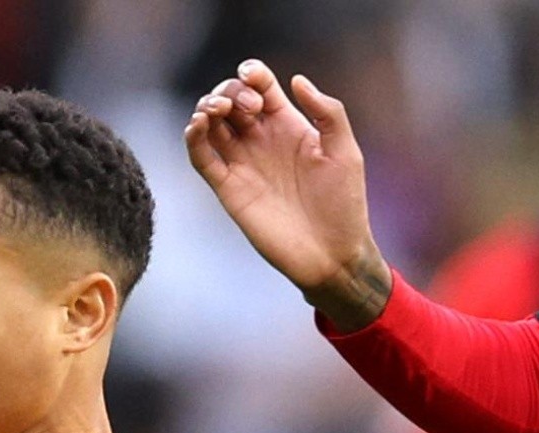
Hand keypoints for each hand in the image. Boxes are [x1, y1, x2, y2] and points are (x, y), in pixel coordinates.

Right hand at [184, 59, 390, 331]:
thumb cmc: (344, 204)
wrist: (330, 253)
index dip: (252, 74)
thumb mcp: (345, 151)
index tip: (252, 75)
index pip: (261, 89)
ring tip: (216, 110)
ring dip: (207, 108)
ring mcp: (242, 164)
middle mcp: (261, 142)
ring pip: (211, 125)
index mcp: (289, 127)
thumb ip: (327, 112)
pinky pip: (201, 158)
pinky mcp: (227, 189)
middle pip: (231, 101)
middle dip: (230, 91)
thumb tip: (296, 80)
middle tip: (247, 108)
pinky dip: (193, 138)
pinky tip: (198, 125)